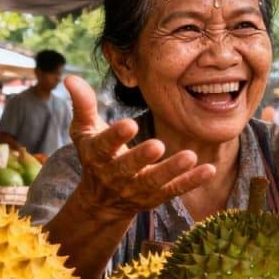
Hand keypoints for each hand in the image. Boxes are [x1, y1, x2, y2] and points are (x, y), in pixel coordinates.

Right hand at [65, 76, 215, 216]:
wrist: (102, 202)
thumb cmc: (95, 156)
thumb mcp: (85, 131)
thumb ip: (83, 104)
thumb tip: (69, 76)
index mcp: (97, 156)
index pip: (105, 146)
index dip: (116, 137)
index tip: (129, 124)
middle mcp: (115, 175)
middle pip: (128, 167)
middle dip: (141, 158)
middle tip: (158, 145)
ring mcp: (136, 189)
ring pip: (153, 182)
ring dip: (171, 170)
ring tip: (190, 157)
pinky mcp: (155, 198)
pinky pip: (174, 191)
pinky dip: (191, 182)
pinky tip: (208, 169)